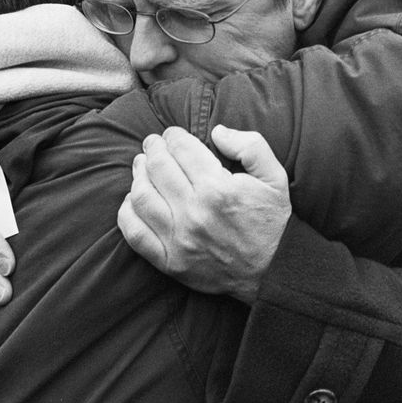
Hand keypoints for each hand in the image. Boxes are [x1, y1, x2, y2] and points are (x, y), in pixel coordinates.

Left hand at [118, 125, 290, 303]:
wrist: (273, 271)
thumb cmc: (270, 220)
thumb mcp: (274, 176)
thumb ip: (250, 145)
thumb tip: (217, 131)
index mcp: (218, 189)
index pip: (181, 149)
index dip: (173, 136)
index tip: (172, 134)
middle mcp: (194, 213)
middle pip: (158, 168)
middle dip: (153, 149)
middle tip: (153, 144)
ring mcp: (178, 240)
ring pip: (141, 196)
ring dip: (138, 174)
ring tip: (142, 165)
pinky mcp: (169, 262)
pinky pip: (135, 233)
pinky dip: (126, 213)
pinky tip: (132, 199)